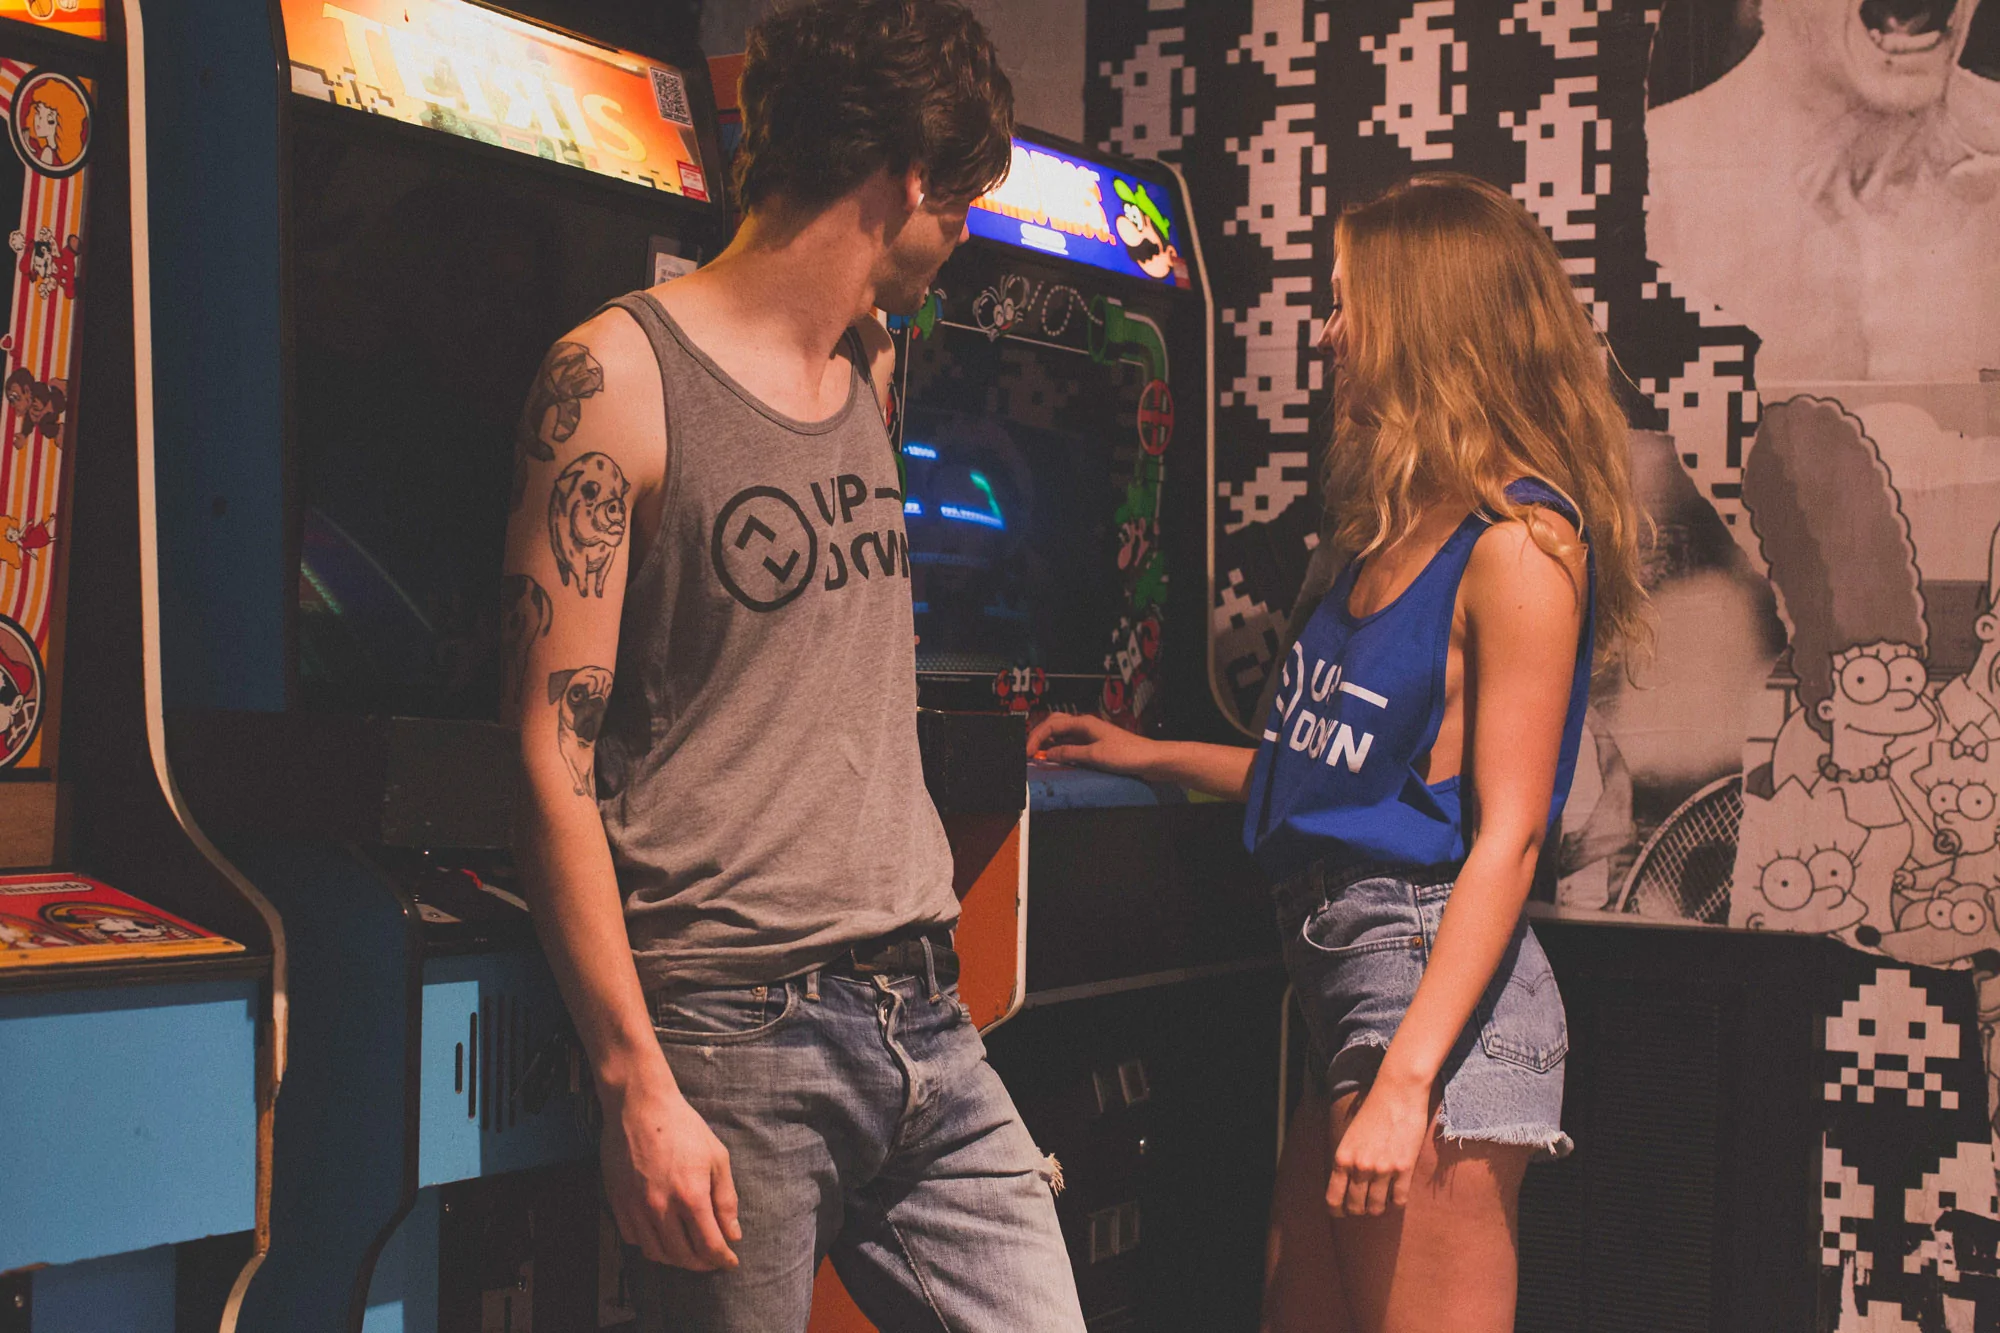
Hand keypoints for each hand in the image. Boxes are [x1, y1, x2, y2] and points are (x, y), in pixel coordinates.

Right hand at [601, 1077, 741, 1269]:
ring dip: (676, 1259)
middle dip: (701, 1263)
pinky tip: (662, 1237)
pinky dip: (651, 1245)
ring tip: (689, 1252)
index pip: (709, 1245)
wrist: (640, 1107)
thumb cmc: (683, 1128)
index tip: (730, 1262)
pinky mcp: (618, 1203)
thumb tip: (733, 1234)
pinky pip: (634, 1239)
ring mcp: (636, 1208)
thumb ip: (726, 1200)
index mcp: (691, 1196)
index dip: (722, 1259)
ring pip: (656, 1253)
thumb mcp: (717, 1158)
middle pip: (683, 1256)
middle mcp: (661, 1208)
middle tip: (711, 1259)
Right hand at [1026, 712, 1156, 776]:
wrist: (1150, 759)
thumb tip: (1049, 753)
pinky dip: (1059, 749)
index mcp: (1083, 722)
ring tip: (1037, 755)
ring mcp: (1089, 735)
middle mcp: (1084, 725)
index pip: (1050, 725)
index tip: (1026, 752)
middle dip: (1038, 736)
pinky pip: (1071, 743)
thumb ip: (1069, 753)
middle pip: (1053, 724)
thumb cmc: (1126, 754)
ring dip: (1048, 742)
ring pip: (1061, 734)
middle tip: (1028, 751)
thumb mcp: (1094, 756)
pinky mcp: (1094, 745)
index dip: (1035, 738)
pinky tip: (1056, 757)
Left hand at [1327, 1073, 1432, 1217]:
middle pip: (1355, 1207)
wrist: (1397, 1094)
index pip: (1333, 1199)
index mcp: (1342, 1158)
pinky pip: (1398, 1200)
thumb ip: (1347, 1161)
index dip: (1337, 1211)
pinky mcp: (1404, 1168)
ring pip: (1377, 1207)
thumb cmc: (1372, 1112)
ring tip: (1380, 1203)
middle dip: (1358, 1211)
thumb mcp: (1349, 1137)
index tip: (1342, 1214)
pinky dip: (1396, 1203)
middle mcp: (1360, 1167)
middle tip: (1364, 1207)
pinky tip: (1395, 1197)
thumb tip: (1345, 1186)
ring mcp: (1383, 1169)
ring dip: (1378, 1209)